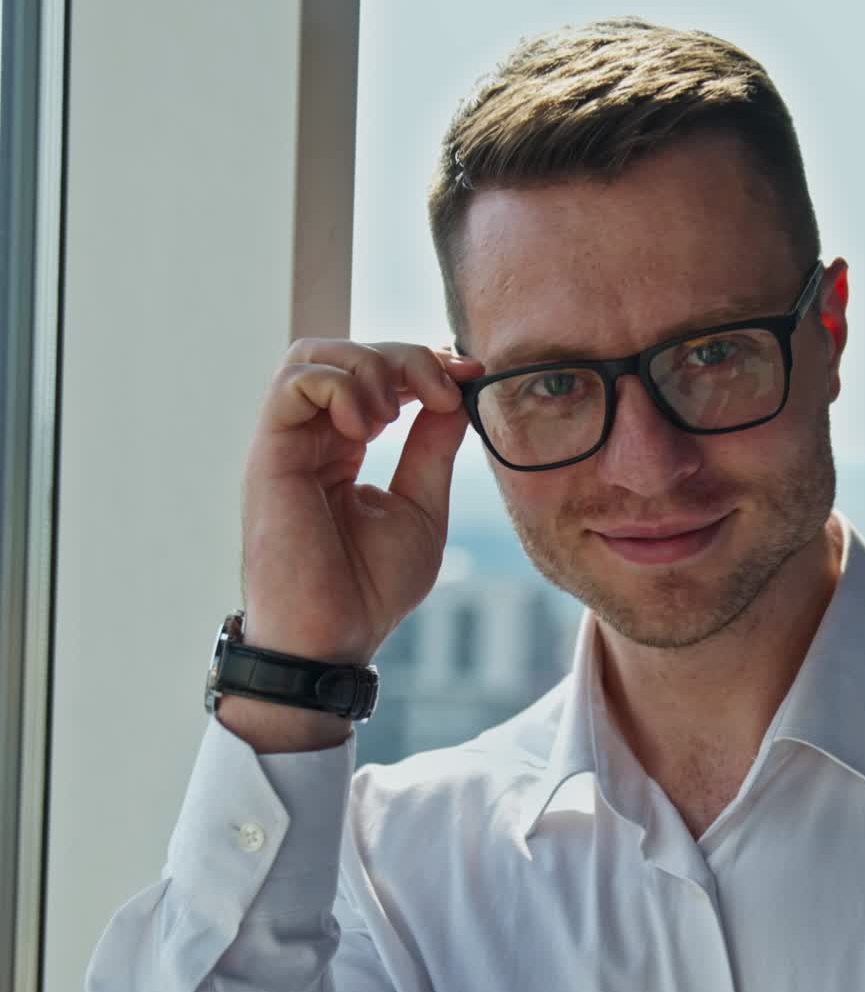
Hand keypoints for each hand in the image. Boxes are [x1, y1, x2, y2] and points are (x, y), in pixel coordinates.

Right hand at [238, 339, 484, 666]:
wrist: (333, 638)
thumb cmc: (370, 589)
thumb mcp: (421, 506)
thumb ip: (433, 449)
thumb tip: (454, 395)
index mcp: (341, 450)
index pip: (373, 376)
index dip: (422, 363)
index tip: (468, 375)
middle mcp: (309, 440)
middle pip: (345, 353)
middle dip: (404, 357)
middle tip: (443, 389)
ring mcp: (286, 445)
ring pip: (313, 354)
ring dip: (370, 366)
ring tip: (398, 414)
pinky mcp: (270, 455)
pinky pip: (295, 382)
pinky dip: (342, 386)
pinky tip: (371, 429)